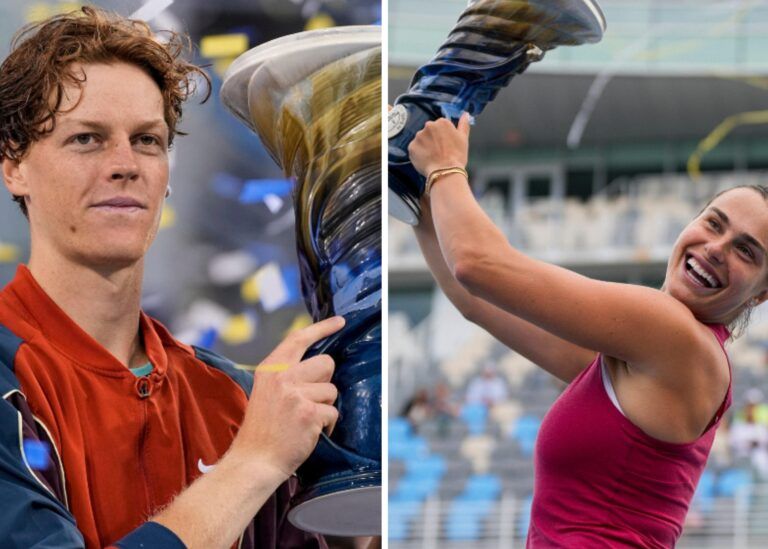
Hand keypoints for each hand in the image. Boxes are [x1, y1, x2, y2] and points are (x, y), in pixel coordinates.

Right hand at [229, 316, 344, 480]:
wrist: (253, 461)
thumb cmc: (262, 431)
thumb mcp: (266, 392)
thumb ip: (287, 376)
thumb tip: (321, 365)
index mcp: (270, 370)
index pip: (298, 339)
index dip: (321, 328)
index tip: (339, 321)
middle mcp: (282, 377)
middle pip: (326, 363)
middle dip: (326, 381)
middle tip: (312, 400)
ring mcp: (295, 394)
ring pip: (331, 391)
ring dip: (324, 407)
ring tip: (304, 421)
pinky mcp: (309, 413)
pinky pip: (333, 412)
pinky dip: (327, 425)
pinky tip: (310, 433)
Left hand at [408, 112, 469, 176]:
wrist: (445, 172)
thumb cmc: (457, 156)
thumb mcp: (464, 139)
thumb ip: (463, 124)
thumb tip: (465, 114)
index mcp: (442, 122)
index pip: (440, 126)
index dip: (443, 136)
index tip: (446, 145)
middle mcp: (428, 126)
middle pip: (429, 132)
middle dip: (432, 140)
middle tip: (439, 152)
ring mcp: (418, 136)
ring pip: (421, 140)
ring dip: (425, 146)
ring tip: (432, 157)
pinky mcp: (411, 147)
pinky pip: (414, 149)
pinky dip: (418, 154)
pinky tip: (426, 160)